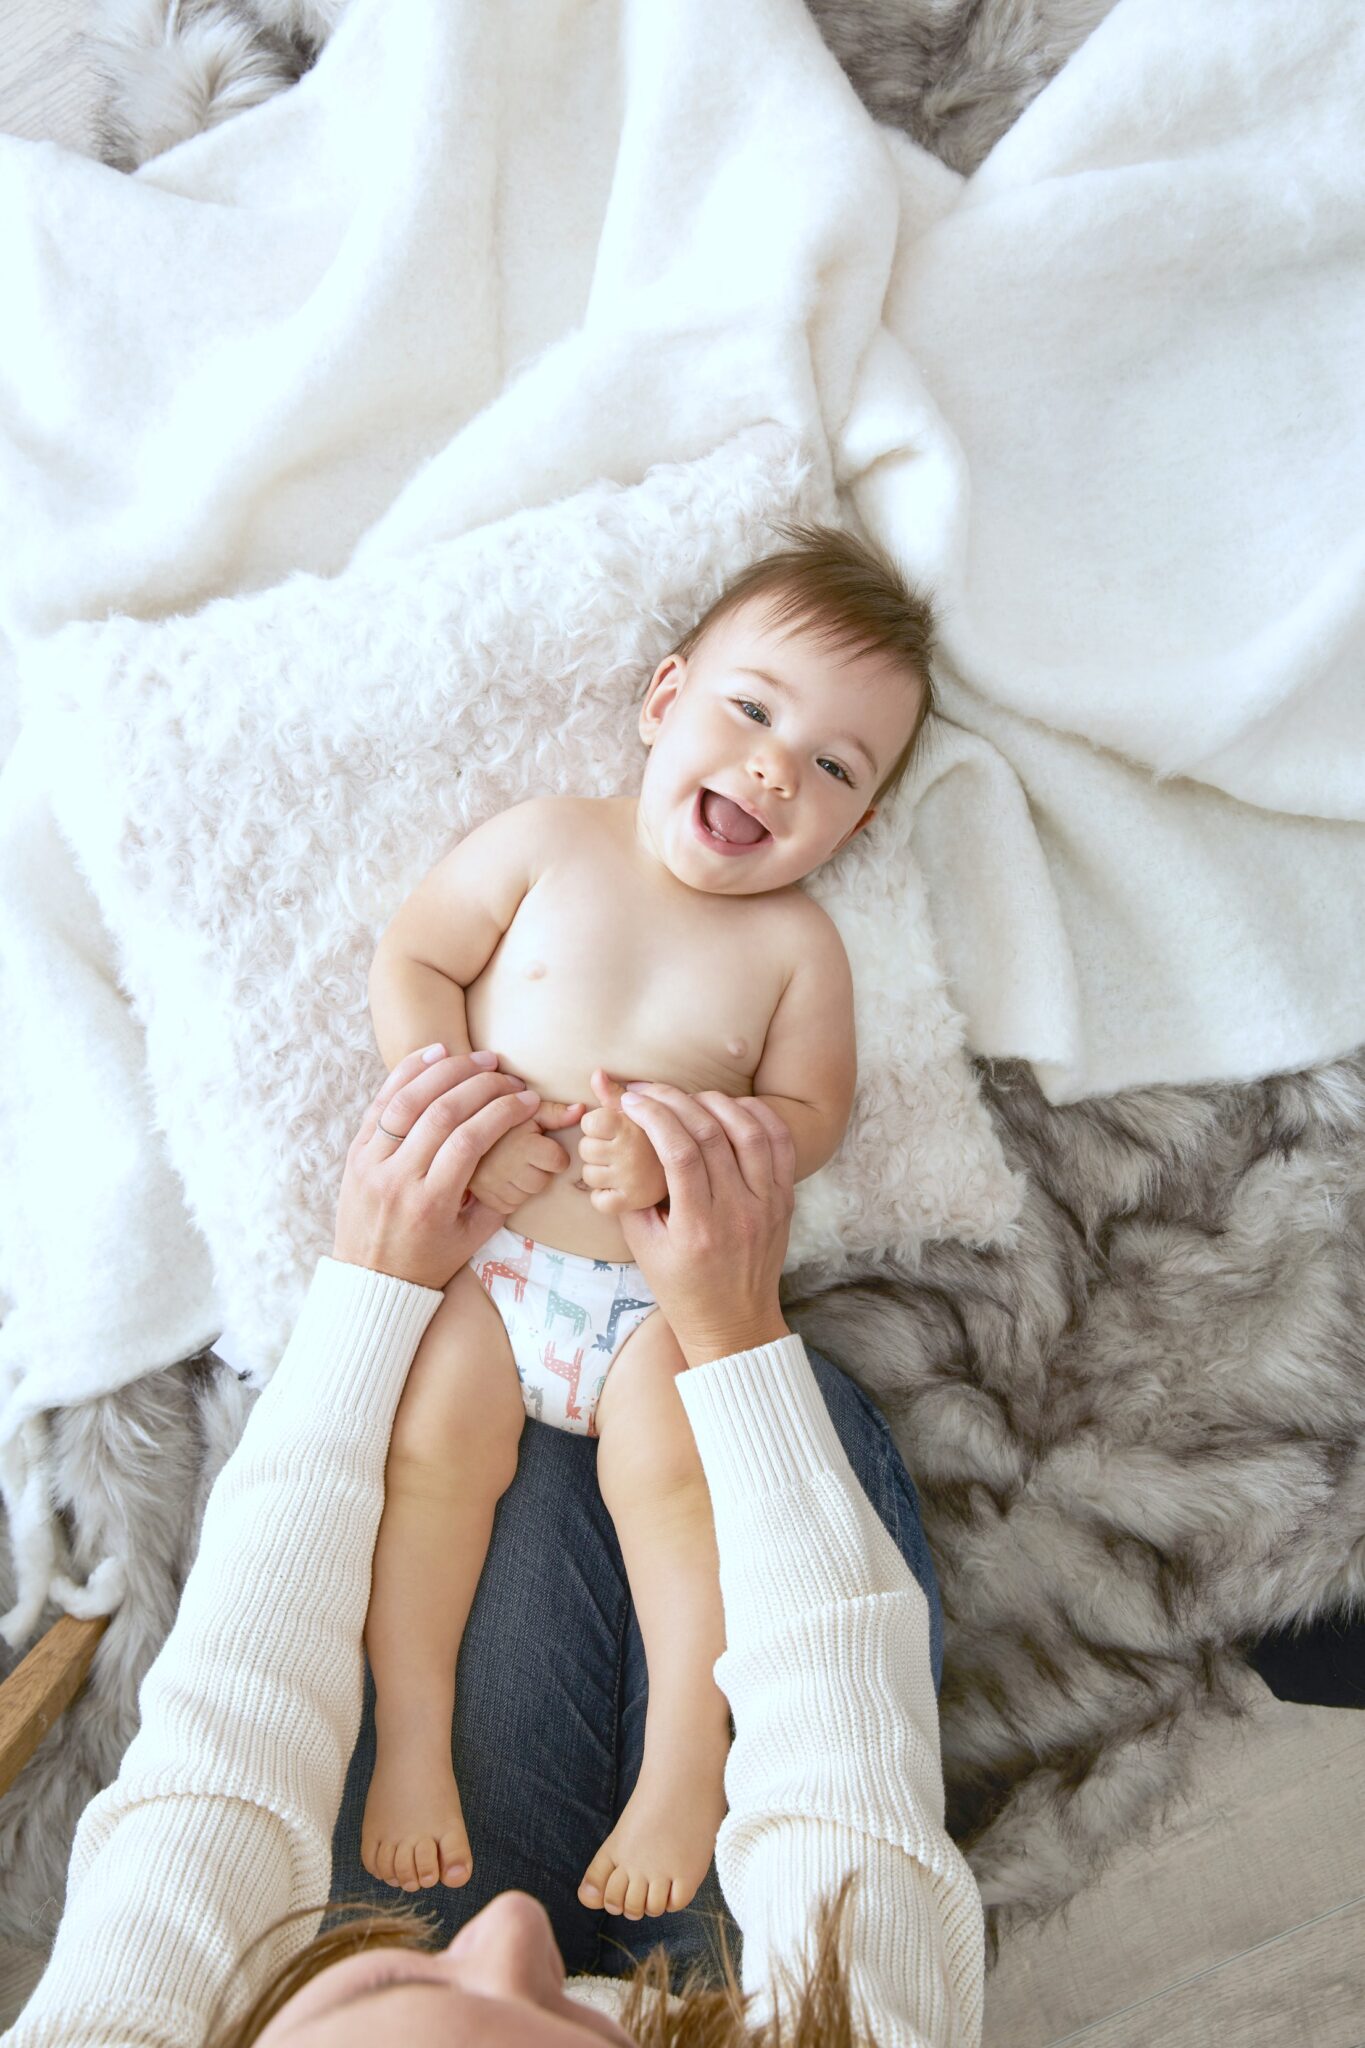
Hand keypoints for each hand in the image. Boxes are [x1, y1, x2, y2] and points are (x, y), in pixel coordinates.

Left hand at [332, 1046, 544, 1289]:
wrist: (370, 1282)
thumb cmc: (429, 1262)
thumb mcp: (472, 1238)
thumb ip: (498, 1195)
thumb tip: (528, 1148)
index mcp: (429, 1203)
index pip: (469, 1140)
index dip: (502, 1112)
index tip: (528, 1100)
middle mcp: (396, 1179)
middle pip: (441, 1113)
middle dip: (481, 1085)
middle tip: (508, 1074)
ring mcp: (370, 1163)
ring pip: (407, 1100)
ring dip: (446, 1071)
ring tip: (478, 1058)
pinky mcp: (355, 1153)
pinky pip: (380, 1103)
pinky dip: (406, 1073)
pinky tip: (434, 1054)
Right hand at [469, 1095, 584, 1215]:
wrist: (460, 1132)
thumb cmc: (502, 1120)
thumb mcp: (528, 1111)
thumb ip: (556, 1112)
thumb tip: (582, 1110)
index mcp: (521, 1144)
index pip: (559, 1162)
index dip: (554, 1154)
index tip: (539, 1145)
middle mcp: (505, 1167)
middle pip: (543, 1181)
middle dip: (538, 1170)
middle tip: (523, 1155)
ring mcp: (492, 1185)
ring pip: (526, 1195)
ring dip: (524, 1183)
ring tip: (511, 1164)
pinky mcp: (483, 1198)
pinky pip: (510, 1205)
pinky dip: (510, 1194)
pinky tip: (502, 1177)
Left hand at [578, 1069, 669, 1214]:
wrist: (695, 1175)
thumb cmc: (659, 1139)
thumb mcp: (640, 1113)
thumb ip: (615, 1094)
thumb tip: (596, 1072)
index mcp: (634, 1125)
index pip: (590, 1122)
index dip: (599, 1126)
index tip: (618, 1130)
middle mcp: (632, 1152)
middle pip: (586, 1148)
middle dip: (599, 1150)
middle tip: (625, 1152)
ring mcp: (631, 1179)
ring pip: (589, 1175)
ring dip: (602, 1175)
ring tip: (626, 1170)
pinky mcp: (631, 1203)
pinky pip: (599, 1201)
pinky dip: (605, 1198)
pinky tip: (623, 1190)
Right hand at [614, 1085, 795, 1367]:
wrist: (736, 1324)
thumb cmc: (683, 1290)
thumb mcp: (644, 1250)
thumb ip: (629, 1197)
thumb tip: (614, 1144)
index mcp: (698, 1228)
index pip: (679, 1152)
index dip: (654, 1116)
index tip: (632, 1100)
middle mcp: (738, 1212)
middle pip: (711, 1134)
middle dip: (675, 1100)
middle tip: (651, 1090)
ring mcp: (767, 1204)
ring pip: (749, 1131)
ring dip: (716, 1102)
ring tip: (688, 1095)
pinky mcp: (785, 1200)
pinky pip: (780, 1143)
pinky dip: (757, 1115)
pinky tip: (731, 1106)